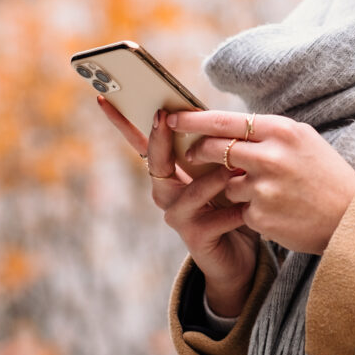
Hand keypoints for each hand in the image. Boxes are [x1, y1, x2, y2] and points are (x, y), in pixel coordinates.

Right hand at [97, 97, 257, 316]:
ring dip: (211, 180)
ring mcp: (178, 217)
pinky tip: (249, 207)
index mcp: (171, 173)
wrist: (241, 256)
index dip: (122, 122)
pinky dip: (233, 212)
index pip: (142, 143)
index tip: (106, 98)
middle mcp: (167, 193)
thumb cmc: (231, 206)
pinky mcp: (195, 238)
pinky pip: (214, 221)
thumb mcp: (223, 172)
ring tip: (233, 169)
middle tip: (163, 116)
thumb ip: (215, 149)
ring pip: (190, 193)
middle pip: (157, 163)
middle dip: (160, 140)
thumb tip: (215, 114)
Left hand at [168, 110, 354, 254]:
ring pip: (225, 183)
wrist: (352, 219)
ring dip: (234, 187)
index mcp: (281, 131)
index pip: (224, 121)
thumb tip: (227, 127)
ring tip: (268, 191)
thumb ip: (267, 133)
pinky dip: (251, 210)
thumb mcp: (303, 140)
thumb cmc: (327, 176)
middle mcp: (270, 157)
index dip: (193, 120)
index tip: (173, 118)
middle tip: (192, 153)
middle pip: (214, 149)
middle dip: (198, 151)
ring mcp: (263, 188)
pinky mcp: (260, 216)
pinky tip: (277, 211)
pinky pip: (240, 209)